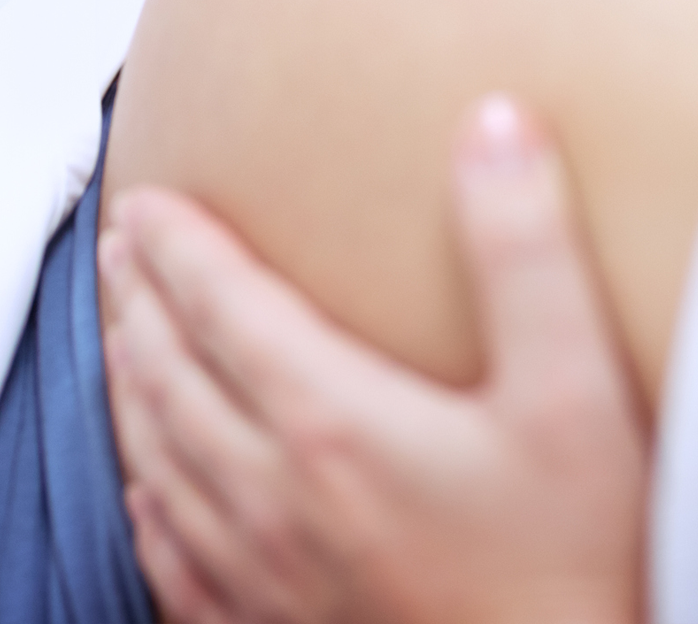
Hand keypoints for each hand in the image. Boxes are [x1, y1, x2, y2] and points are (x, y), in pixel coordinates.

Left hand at [98, 94, 650, 623]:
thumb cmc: (577, 563)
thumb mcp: (577, 393)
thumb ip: (528, 252)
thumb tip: (493, 124)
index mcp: (331, 419)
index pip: (222, 304)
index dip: (178, 244)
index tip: (147, 200)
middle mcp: (274, 493)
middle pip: (172, 375)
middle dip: (139, 300)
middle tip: (122, 249)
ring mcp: (263, 574)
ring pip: (159, 460)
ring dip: (130, 387)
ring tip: (119, 340)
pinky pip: (173, 559)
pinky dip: (147, 502)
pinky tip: (146, 490)